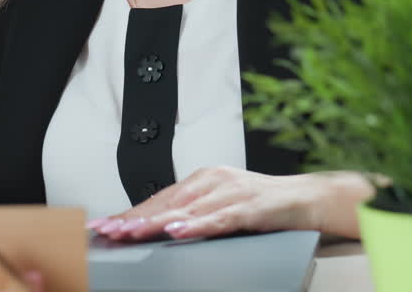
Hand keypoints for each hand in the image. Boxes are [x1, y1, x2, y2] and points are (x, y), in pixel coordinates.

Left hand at [87, 167, 373, 241]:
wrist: (307, 198)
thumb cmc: (263, 205)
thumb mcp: (221, 207)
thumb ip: (192, 214)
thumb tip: (158, 228)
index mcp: (203, 180)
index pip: (159, 199)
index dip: (130, 213)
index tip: (104, 226)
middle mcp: (213, 181)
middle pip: (166, 202)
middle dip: (134, 218)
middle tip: (107, 231)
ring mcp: (231, 192)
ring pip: (187, 210)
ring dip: (156, 222)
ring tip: (132, 232)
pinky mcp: (250, 207)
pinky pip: (219, 218)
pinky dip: (197, 225)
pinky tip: (178, 231)